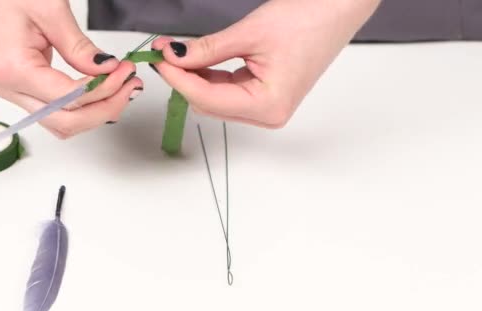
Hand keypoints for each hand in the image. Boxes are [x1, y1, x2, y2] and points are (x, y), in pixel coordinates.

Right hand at [0, 0, 142, 137]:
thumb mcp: (51, 10)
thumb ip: (80, 48)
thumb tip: (107, 71)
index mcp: (12, 69)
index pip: (69, 99)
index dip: (103, 90)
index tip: (125, 71)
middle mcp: (9, 89)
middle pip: (67, 122)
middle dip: (104, 108)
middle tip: (129, 85)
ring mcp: (14, 92)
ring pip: (63, 124)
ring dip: (96, 112)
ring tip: (121, 88)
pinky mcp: (23, 89)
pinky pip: (57, 111)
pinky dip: (83, 107)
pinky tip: (103, 90)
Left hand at [151, 0, 379, 127]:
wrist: (339, 8)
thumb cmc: (308, 18)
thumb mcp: (249, 33)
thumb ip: (206, 49)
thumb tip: (171, 55)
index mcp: (268, 105)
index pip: (207, 98)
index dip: (178, 78)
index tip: (158, 57)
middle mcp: (268, 115)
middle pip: (209, 104)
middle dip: (183, 78)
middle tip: (163, 51)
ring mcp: (267, 109)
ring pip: (215, 100)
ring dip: (194, 78)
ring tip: (176, 52)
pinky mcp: (265, 97)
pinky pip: (227, 93)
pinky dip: (209, 76)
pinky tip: (197, 59)